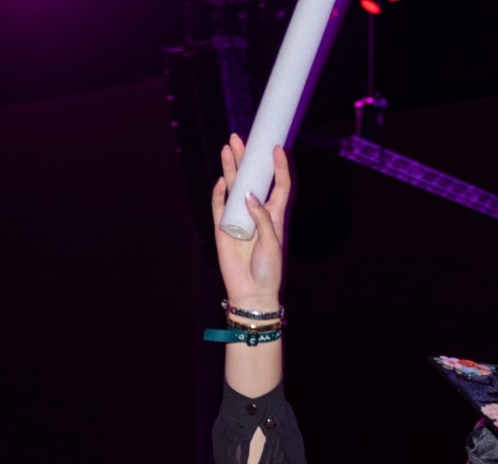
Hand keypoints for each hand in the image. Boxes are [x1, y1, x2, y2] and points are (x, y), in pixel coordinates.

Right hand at [211, 134, 291, 308]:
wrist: (251, 292)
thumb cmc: (268, 270)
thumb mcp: (272, 243)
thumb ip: (262, 219)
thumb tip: (247, 196)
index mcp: (274, 214)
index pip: (278, 184)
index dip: (278, 166)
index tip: (276, 148)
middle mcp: (256, 211)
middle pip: (251, 179)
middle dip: (246, 159)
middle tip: (239, 139)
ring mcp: (238, 217)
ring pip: (233, 187)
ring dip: (230, 168)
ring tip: (228, 148)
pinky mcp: (223, 227)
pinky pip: (219, 205)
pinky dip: (219, 193)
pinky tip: (221, 180)